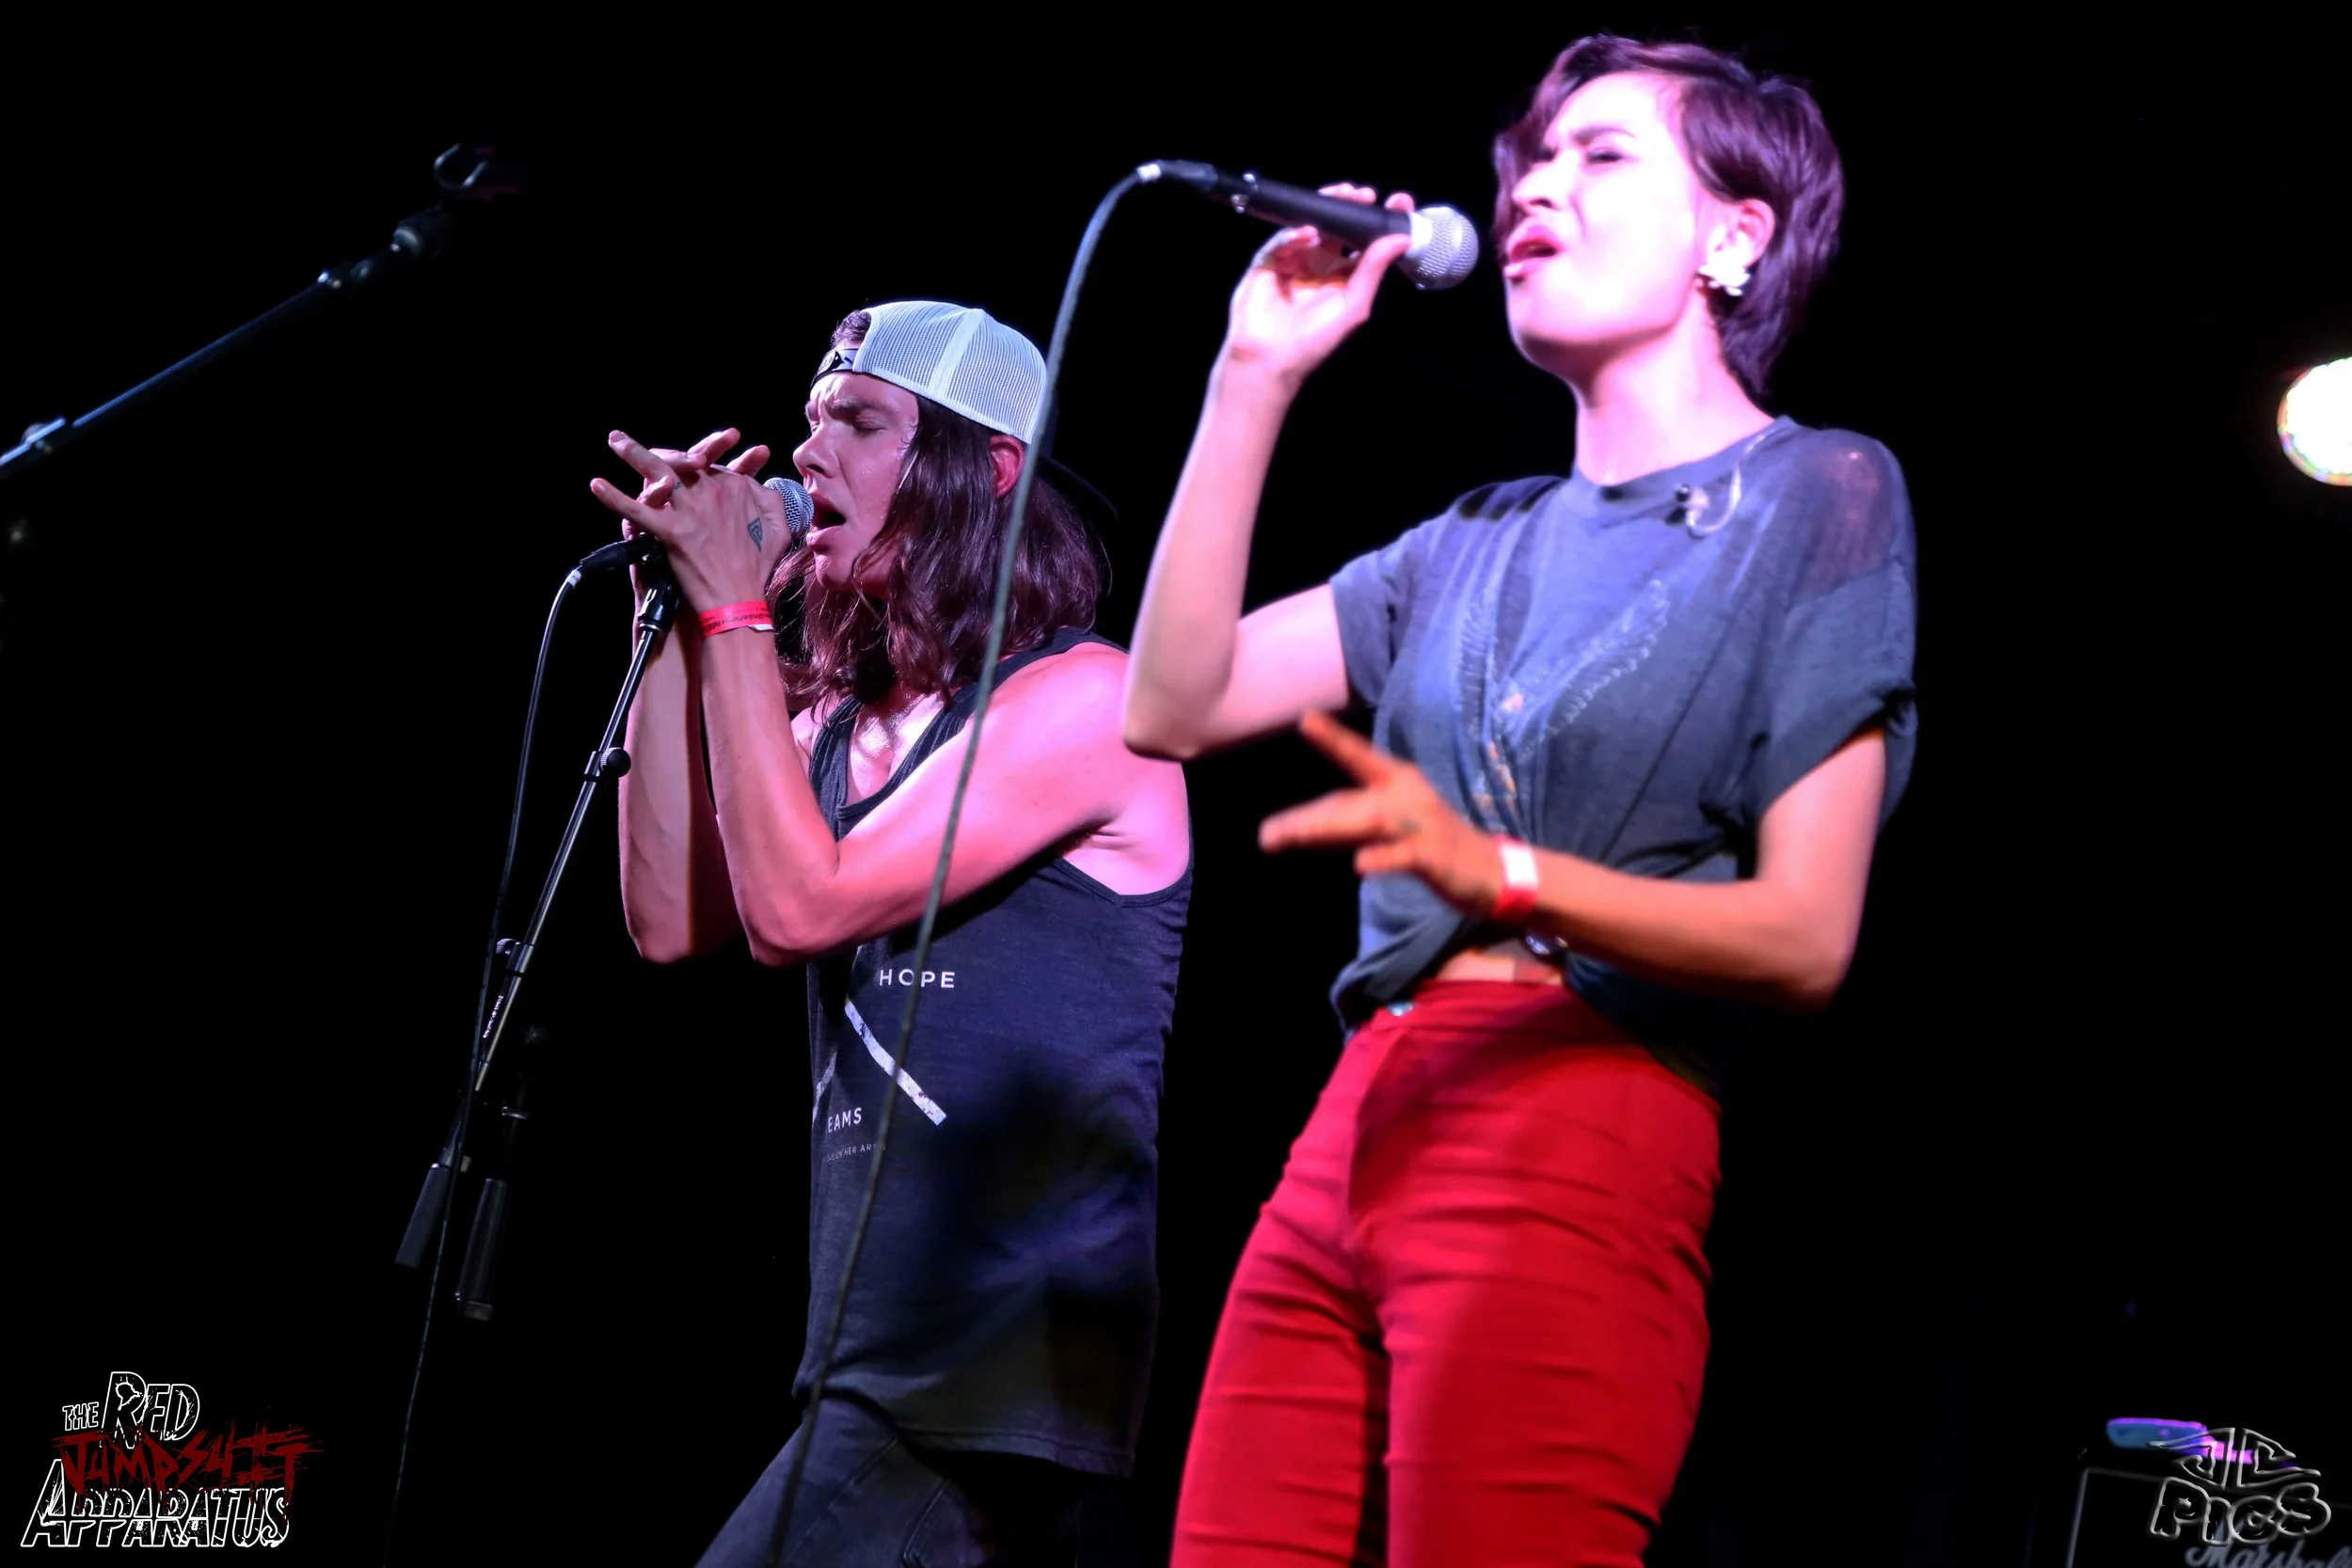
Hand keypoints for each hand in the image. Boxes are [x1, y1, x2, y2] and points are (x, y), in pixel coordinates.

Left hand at [591, 428, 792, 608]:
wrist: (739, 600)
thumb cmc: (759, 569)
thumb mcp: (779, 529)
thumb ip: (771, 501)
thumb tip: (760, 483)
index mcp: (736, 488)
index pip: (709, 467)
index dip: (696, 464)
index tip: (690, 466)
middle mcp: (712, 491)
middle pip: (682, 460)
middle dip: (661, 448)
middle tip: (639, 442)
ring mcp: (690, 509)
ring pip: (657, 471)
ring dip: (633, 452)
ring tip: (616, 440)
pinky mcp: (671, 530)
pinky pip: (637, 510)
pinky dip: (614, 497)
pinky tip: (597, 484)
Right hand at [1221, 186, 1415, 391]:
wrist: (1271, 359)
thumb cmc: (1314, 341)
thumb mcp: (1354, 305)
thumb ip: (1374, 270)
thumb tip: (1402, 239)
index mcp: (1344, 276)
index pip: (1365, 241)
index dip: (1380, 222)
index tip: (1398, 204)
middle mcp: (1320, 264)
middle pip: (1338, 226)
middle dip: (1351, 206)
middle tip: (1364, 195)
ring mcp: (1294, 260)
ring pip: (1310, 224)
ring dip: (1326, 208)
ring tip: (1341, 196)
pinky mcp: (1269, 261)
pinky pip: (1283, 239)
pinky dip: (1295, 233)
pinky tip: (1309, 233)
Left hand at [1259, 710, 1503, 915]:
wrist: (1491, 871)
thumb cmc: (1429, 842)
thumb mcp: (1386, 825)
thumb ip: (1345, 822)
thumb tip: (1294, 826)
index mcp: (1396, 781)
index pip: (1358, 758)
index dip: (1333, 739)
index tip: (1307, 720)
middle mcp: (1406, 796)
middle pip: (1349, 802)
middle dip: (1306, 819)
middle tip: (1266, 835)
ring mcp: (1421, 824)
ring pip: (1369, 822)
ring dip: (1327, 831)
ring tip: (1291, 840)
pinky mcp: (1434, 856)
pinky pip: (1404, 856)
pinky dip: (1382, 859)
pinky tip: (1359, 865)